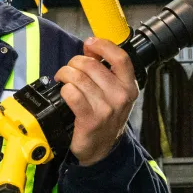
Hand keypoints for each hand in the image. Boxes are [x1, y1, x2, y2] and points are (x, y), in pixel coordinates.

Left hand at [54, 37, 138, 166]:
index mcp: (129, 86)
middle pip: (92, 65)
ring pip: (79, 78)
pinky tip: (64, 93)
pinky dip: (64, 90)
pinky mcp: (90, 119)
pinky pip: (72, 94)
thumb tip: (90, 47)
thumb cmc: (105, 118)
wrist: (99, 149)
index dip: (103, 46)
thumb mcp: (112, 92)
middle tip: (69, 70)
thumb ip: (104, 69)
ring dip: (65, 75)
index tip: (90, 43)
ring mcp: (106, 109)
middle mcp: (121, 96)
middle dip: (74, 63)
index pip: (120, 58)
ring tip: (63, 79)